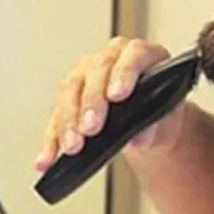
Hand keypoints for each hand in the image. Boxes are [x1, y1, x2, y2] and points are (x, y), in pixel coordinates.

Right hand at [36, 37, 185, 171]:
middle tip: (91, 128)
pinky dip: (51, 141)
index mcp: (139, 54)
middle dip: (91, 103)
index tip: (118, 95)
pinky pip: (55, 120)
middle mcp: (107, 61)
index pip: (132, 56)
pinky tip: (48, 158)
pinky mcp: (67, 103)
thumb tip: (137, 136)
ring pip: (69, 94)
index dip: (124, 73)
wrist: (150, 127)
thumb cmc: (159, 114)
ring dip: (68, 122)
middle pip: (94, 74)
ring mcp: (83, 79)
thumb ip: (154, 125)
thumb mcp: (165, 121)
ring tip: (73, 146)